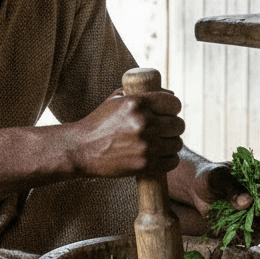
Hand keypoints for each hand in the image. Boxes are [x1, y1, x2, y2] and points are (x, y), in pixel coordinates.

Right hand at [68, 87, 184, 178]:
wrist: (80, 149)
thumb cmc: (98, 123)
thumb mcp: (116, 99)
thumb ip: (141, 94)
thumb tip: (169, 95)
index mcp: (137, 103)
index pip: (174, 103)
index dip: (172, 108)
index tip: (167, 113)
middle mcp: (144, 122)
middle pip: (178, 125)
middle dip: (172, 127)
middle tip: (163, 130)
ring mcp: (146, 145)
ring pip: (177, 143)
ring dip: (170, 144)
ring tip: (159, 144)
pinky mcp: (145, 165)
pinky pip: (172, 161)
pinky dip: (168, 159)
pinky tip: (159, 156)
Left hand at [191, 161, 259, 243]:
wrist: (200, 193)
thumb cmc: (210, 179)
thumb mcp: (216, 178)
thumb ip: (230, 187)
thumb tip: (247, 201)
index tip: (258, 210)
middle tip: (244, 225)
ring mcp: (259, 212)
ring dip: (254, 232)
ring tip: (235, 232)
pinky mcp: (252, 226)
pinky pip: (257, 236)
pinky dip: (247, 239)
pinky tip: (233, 237)